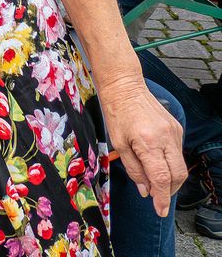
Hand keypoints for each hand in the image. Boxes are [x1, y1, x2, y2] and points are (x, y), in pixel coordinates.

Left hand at [100, 75, 185, 217]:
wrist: (124, 84)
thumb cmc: (116, 111)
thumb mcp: (118, 142)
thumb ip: (133, 168)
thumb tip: (145, 190)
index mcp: (148, 142)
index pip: (162, 179)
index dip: (162, 198)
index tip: (160, 210)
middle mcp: (166, 137)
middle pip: (177, 176)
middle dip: (169, 191)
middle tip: (157, 197)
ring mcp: (174, 132)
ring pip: (180, 165)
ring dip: (171, 178)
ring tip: (155, 181)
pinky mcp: (176, 127)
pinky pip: (178, 152)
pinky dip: (170, 163)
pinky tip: (157, 162)